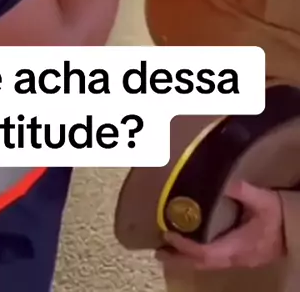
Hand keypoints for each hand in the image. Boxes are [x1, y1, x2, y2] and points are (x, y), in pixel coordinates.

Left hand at [156, 180, 285, 270]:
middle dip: (179, 259)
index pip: (205, 252)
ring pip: (208, 265)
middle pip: (202, 264)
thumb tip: (222, 181)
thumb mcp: (264, 200)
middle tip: (159, 250)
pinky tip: (191, 248)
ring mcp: (239, 260)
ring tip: (168, 251)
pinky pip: (214, 261)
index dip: (185, 246)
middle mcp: (235, 258)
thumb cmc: (280, 216)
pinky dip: (198, 256)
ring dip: (187, 259)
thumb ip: (242, 190)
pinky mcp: (241, 257)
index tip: (168, 234)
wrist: (298, 230)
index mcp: (238, 246)